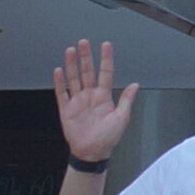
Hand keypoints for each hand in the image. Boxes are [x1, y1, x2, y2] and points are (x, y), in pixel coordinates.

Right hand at [54, 40, 136, 167]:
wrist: (92, 152)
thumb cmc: (108, 137)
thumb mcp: (122, 118)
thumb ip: (126, 99)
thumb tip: (135, 85)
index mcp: (104, 97)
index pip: (105, 73)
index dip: (106, 59)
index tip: (106, 45)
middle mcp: (90, 96)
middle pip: (87, 72)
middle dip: (85, 57)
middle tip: (83, 42)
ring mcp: (77, 101)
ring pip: (74, 78)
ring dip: (71, 65)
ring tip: (70, 51)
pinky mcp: (66, 109)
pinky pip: (62, 93)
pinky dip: (60, 82)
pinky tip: (59, 70)